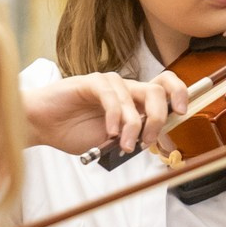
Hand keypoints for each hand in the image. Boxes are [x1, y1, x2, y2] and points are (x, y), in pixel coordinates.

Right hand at [23, 68, 187, 156]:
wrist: (43, 126)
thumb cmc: (75, 132)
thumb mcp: (112, 140)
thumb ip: (133, 136)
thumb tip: (156, 139)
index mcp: (134, 101)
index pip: (166, 86)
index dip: (180, 94)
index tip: (182, 113)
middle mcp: (125, 89)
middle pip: (157, 91)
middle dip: (160, 118)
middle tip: (148, 141)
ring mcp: (109, 84)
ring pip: (136, 95)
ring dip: (135, 125)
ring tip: (123, 144)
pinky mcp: (91, 82)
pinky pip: (112, 96)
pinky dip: (115, 117)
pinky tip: (109, 132)